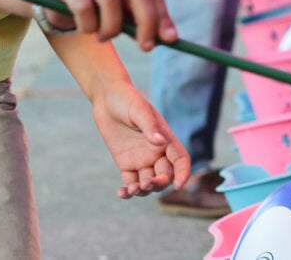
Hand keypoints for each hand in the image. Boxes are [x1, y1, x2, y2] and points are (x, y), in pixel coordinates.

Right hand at [40, 0, 177, 50]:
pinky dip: (89, 25)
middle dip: (146, 22)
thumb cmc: (95, 9)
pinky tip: (87, 30)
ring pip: (110, 0)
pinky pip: (84, 7)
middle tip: (146, 47)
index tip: (169, 39)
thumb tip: (169, 38)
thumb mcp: (121, 14)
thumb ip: (142, 22)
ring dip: (111, 27)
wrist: (54, 2)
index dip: (162, 16)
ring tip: (104, 37)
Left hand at [92, 80, 190, 198]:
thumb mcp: (139, 110)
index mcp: (166, 139)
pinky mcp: (126, 163)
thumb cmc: (127, 99)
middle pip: (165, 175)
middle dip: (159, 183)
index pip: (180, 160)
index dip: (183, 173)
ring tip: (131, 190)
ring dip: (144, 190)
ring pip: (148, 183)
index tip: (180, 185)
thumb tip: (161, 142)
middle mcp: (156, 152)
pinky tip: (122, 193)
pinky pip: (130, 182)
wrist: (107, 97)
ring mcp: (141, 159)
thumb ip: (150, 127)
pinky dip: (128, 191)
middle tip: (146, 183)